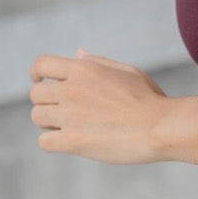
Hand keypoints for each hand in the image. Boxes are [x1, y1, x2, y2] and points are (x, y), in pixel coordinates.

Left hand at [29, 49, 166, 163]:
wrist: (161, 128)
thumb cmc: (150, 101)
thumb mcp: (127, 71)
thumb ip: (98, 62)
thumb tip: (77, 54)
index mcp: (83, 69)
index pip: (41, 64)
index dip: (37, 74)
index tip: (41, 83)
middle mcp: (72, 89)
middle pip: (36, 93)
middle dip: (45, 102)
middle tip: (60, 113)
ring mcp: (70, 115)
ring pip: (37, 117)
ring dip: (48, 124)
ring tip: (66, 129)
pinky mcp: (74, 141)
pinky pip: (44, 142)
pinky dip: (52, 143)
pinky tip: (68, 143)